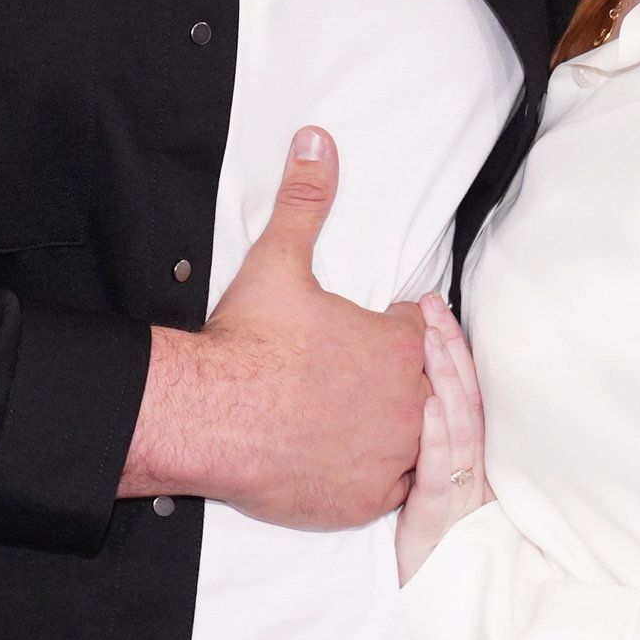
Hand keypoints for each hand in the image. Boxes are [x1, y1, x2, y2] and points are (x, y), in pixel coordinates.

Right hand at [121, 127, 429, 529]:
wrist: (211, 416)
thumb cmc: (248, 343)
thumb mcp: (279, 260)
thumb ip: (306, 199)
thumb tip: (318, 140)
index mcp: (401, 344)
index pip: (423, 332)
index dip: (399, 328)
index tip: (377, 329)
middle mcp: (411, 401)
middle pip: (428, 387)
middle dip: (401, 378)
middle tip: (359, 377)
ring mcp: (394, 454)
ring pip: (418, 439)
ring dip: (398, 428)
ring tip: (359, 418)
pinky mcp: (369, 498)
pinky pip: (395, 488)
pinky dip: (378, 475)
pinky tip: (352, 460)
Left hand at [395, 290, 486, 583]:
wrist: (440, 602)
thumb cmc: (425, 540)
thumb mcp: (419, 482)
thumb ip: (414, 442)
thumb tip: (398, 398)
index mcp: (462, 452)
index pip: (459, 387)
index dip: (447, 346)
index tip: (429, 308)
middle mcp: (468, 464)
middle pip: (462, 395)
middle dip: (447, 348)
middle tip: (429, 305)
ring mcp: (459, 489)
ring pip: (457, 425)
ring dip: (444, 380)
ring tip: (428, 341)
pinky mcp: (440, 517)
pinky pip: (441, 472)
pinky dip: (437, 439)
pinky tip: (427, 409)